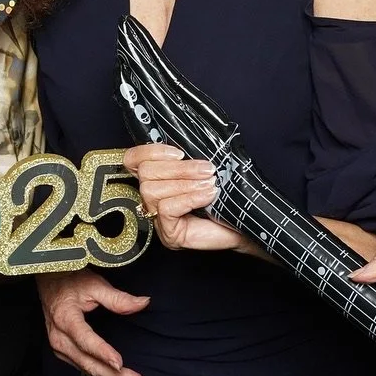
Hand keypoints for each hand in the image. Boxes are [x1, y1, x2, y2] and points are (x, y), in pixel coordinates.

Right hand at [38, 269, 151, 375]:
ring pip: (87, 370)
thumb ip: (118, 297)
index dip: (103, 352)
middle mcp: (59, 338)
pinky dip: (102, 375)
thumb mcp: (94, 284)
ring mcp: (60, 348)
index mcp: (65, 318)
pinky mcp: (63, 352)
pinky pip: (84, 368)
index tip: (120, 363)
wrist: (49, 282)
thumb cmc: (70, 280)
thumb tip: (143, 303)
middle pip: (88, 363)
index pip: (85, 340)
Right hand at [123, 144, 249, 252]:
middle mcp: (153, 200)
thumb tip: (189, 139)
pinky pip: (167, 208)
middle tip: (207, 169)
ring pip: (153, 190)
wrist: (243, 228)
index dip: (151, 151)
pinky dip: (189, 198)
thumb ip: (190, 159)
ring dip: (185, 183)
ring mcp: (159, 220)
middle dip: (179, 168)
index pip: (133, 160)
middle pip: (145, 173)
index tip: (180, 153)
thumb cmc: (225, 200)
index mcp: (158, 180)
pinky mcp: (169, 235)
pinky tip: (208, 195)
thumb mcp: (205, 172)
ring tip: (210, 183)